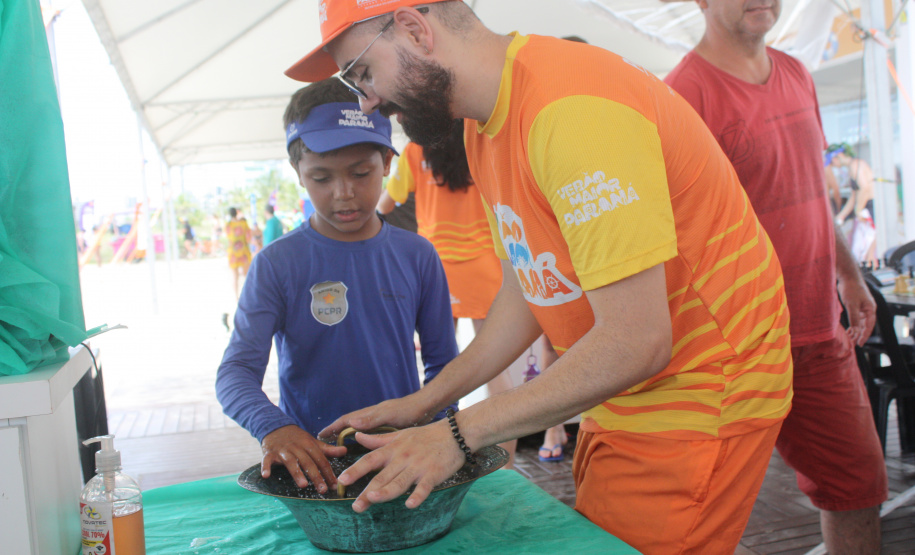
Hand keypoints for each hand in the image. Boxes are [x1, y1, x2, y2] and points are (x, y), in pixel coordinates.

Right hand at [260, 425, 346, 493]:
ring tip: (303, 485)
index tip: (335, 485)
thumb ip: (327, 449)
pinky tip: (266, 476)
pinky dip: (266, 467)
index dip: (328, 472)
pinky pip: (267, 460)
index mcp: (309, 445)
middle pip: (308, 462)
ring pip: (291, 462)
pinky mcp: (269, 453)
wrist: (275, 426)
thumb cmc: (297, 438)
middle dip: (316, 476)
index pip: (321, 459)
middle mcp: (297, 447)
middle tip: (323, 490)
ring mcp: (283, 450)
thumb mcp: (312, 442)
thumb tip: (345, 451)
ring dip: (297, 473)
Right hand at [317, 394, 435, 440]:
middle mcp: (372, 416)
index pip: (346, 420)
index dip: (332, 427)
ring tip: (338, 444)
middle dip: (336, 431)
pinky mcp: (388, 426)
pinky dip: (361, 438)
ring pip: (359, 428)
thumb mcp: (388, 415)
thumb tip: (350, 422)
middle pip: (349, 423)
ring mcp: (380, 420)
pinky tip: (363, 446)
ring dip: (347, 435)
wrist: (426, 407)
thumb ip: (370, 419)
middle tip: (324, 441)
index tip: (320, 434)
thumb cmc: (408, 410)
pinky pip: (369, 433)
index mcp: (370, 413)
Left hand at [337, 420, 465, 512]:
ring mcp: (418, 466)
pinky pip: (424, 487)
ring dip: (387, 491)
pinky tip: (410, 504)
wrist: (455, 433)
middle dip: (368, 492)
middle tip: (355, 506)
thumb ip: (377, 439)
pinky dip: (418, 495)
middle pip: (382, 477)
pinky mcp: (434, 474)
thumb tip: (357, 436)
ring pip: (399, 482)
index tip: (342, 480)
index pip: (370, 460)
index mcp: (393, 449)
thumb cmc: (426, 436)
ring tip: (373, 499)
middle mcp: (402, 458)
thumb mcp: (399, 435)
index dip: (356, 470)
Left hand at [837, 277, 875, 345]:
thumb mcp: (852, 305)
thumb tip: (856, 330)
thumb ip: (854, 318)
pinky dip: (853, 324)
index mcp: (871, 309)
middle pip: (865, 325)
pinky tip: (848, 330)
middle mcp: (868, 309)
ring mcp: (863, 307)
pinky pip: (856, 318)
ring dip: (855, 331)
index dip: (864, 335)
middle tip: (853, 344)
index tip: (859, 343)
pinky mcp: (856, 306)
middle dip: (859, 335)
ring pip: (860, 322)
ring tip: (850, 339)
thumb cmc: (851, 289)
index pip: (869, 326)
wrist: (848, 276)